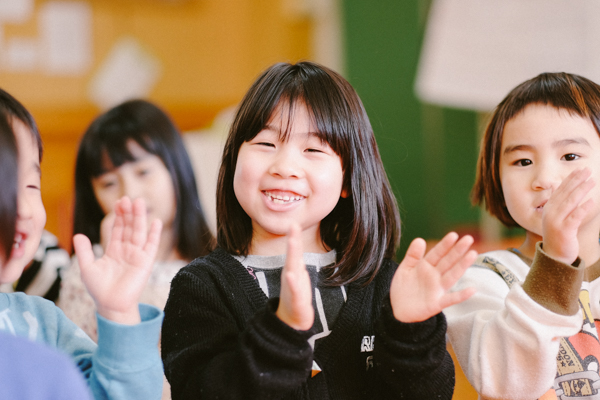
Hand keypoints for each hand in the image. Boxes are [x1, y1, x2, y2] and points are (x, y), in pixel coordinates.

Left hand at [73, 197, 161, 324]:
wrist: (111, 305)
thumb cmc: (99, 289)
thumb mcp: (87, 268)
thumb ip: (84, 251)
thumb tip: (78, 234)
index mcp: (114, 250)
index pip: (117, 229)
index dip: (118, 216)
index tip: (118, 202)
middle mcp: (127, 250)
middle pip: (129, 227)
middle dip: (128, 213)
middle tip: (127, 198)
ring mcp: (137, 255)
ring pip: (139, 232)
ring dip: (140, 218)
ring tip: (139, 202)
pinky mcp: (146, 262)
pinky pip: (152, 245)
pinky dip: (155, 234)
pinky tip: (156, 222)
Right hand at [276, 224, 313, 329]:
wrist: (293, 321)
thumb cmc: (295, 297)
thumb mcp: (297, 275)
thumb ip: (296, 261)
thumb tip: (295, 247)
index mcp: (293, 270)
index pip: (295, 250)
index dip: (294, 236)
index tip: (294, 222)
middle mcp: (291, 275)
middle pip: (292, 255)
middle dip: (293, 240)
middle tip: (293, 225)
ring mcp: (292, 286)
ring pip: (292, 269)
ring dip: (292, 256)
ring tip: (292, 242)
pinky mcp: (296, 300)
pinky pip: (294, 289)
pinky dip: (292, 282)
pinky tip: (290, 274)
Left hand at [390, 232, 476, 322]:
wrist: (398, 309)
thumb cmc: (403, 288)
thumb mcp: (405, 269)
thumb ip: (412, 255)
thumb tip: (419, 239)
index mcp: (425, 266)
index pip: (437, 253)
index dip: (445, 244)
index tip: (454, 235)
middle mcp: (434, 276)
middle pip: (448, 261)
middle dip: (458, 250)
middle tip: (469, 239)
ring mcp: (437, 289)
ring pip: (452, 275)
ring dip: (462, 266)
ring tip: (472, 254)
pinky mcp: (437, 304)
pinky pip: (451, 299)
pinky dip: (461, 295)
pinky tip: (472, 290)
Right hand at [542, 168, 594, 264]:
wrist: (554, 256)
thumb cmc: (559, 236)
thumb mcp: (556, 218)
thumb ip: (559, 203)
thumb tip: (560, 188)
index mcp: (549, 208)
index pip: (560, 190)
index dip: (570, 179)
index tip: (579, 170)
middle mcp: (550, 213)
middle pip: (565, 193)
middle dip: (577, 180)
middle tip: (588, 170)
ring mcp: (555, 221)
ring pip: (570, 202)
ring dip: (581, 190)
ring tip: (592, 181)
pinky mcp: (564, 230)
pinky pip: (575, 217)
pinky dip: (583, 208)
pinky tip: (592, 201)